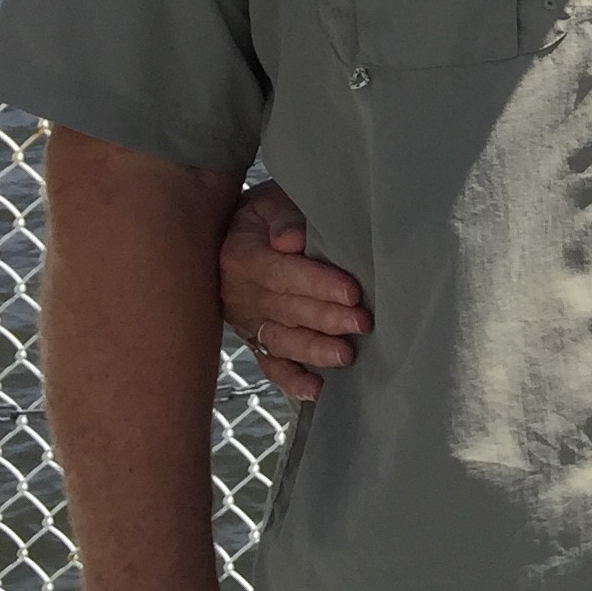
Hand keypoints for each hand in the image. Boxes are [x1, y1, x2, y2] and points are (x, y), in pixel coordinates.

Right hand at [217, 182, 368, 403]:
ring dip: (313, 351)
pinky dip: (291, 379)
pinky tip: (315, 389)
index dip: (318, 284)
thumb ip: (284, 216)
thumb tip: (292, 240)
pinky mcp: (252, 338)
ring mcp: (244, 320)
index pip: (282, 274)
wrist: (229, 232)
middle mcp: (238, 293)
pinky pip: (269, 363)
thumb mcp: (271, 200)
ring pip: (280, 340)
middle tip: (362, 324)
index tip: (352, 293)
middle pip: (286, 310)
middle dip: (327, 319)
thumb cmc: (264, 214)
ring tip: (345, 356)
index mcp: (241, 256)